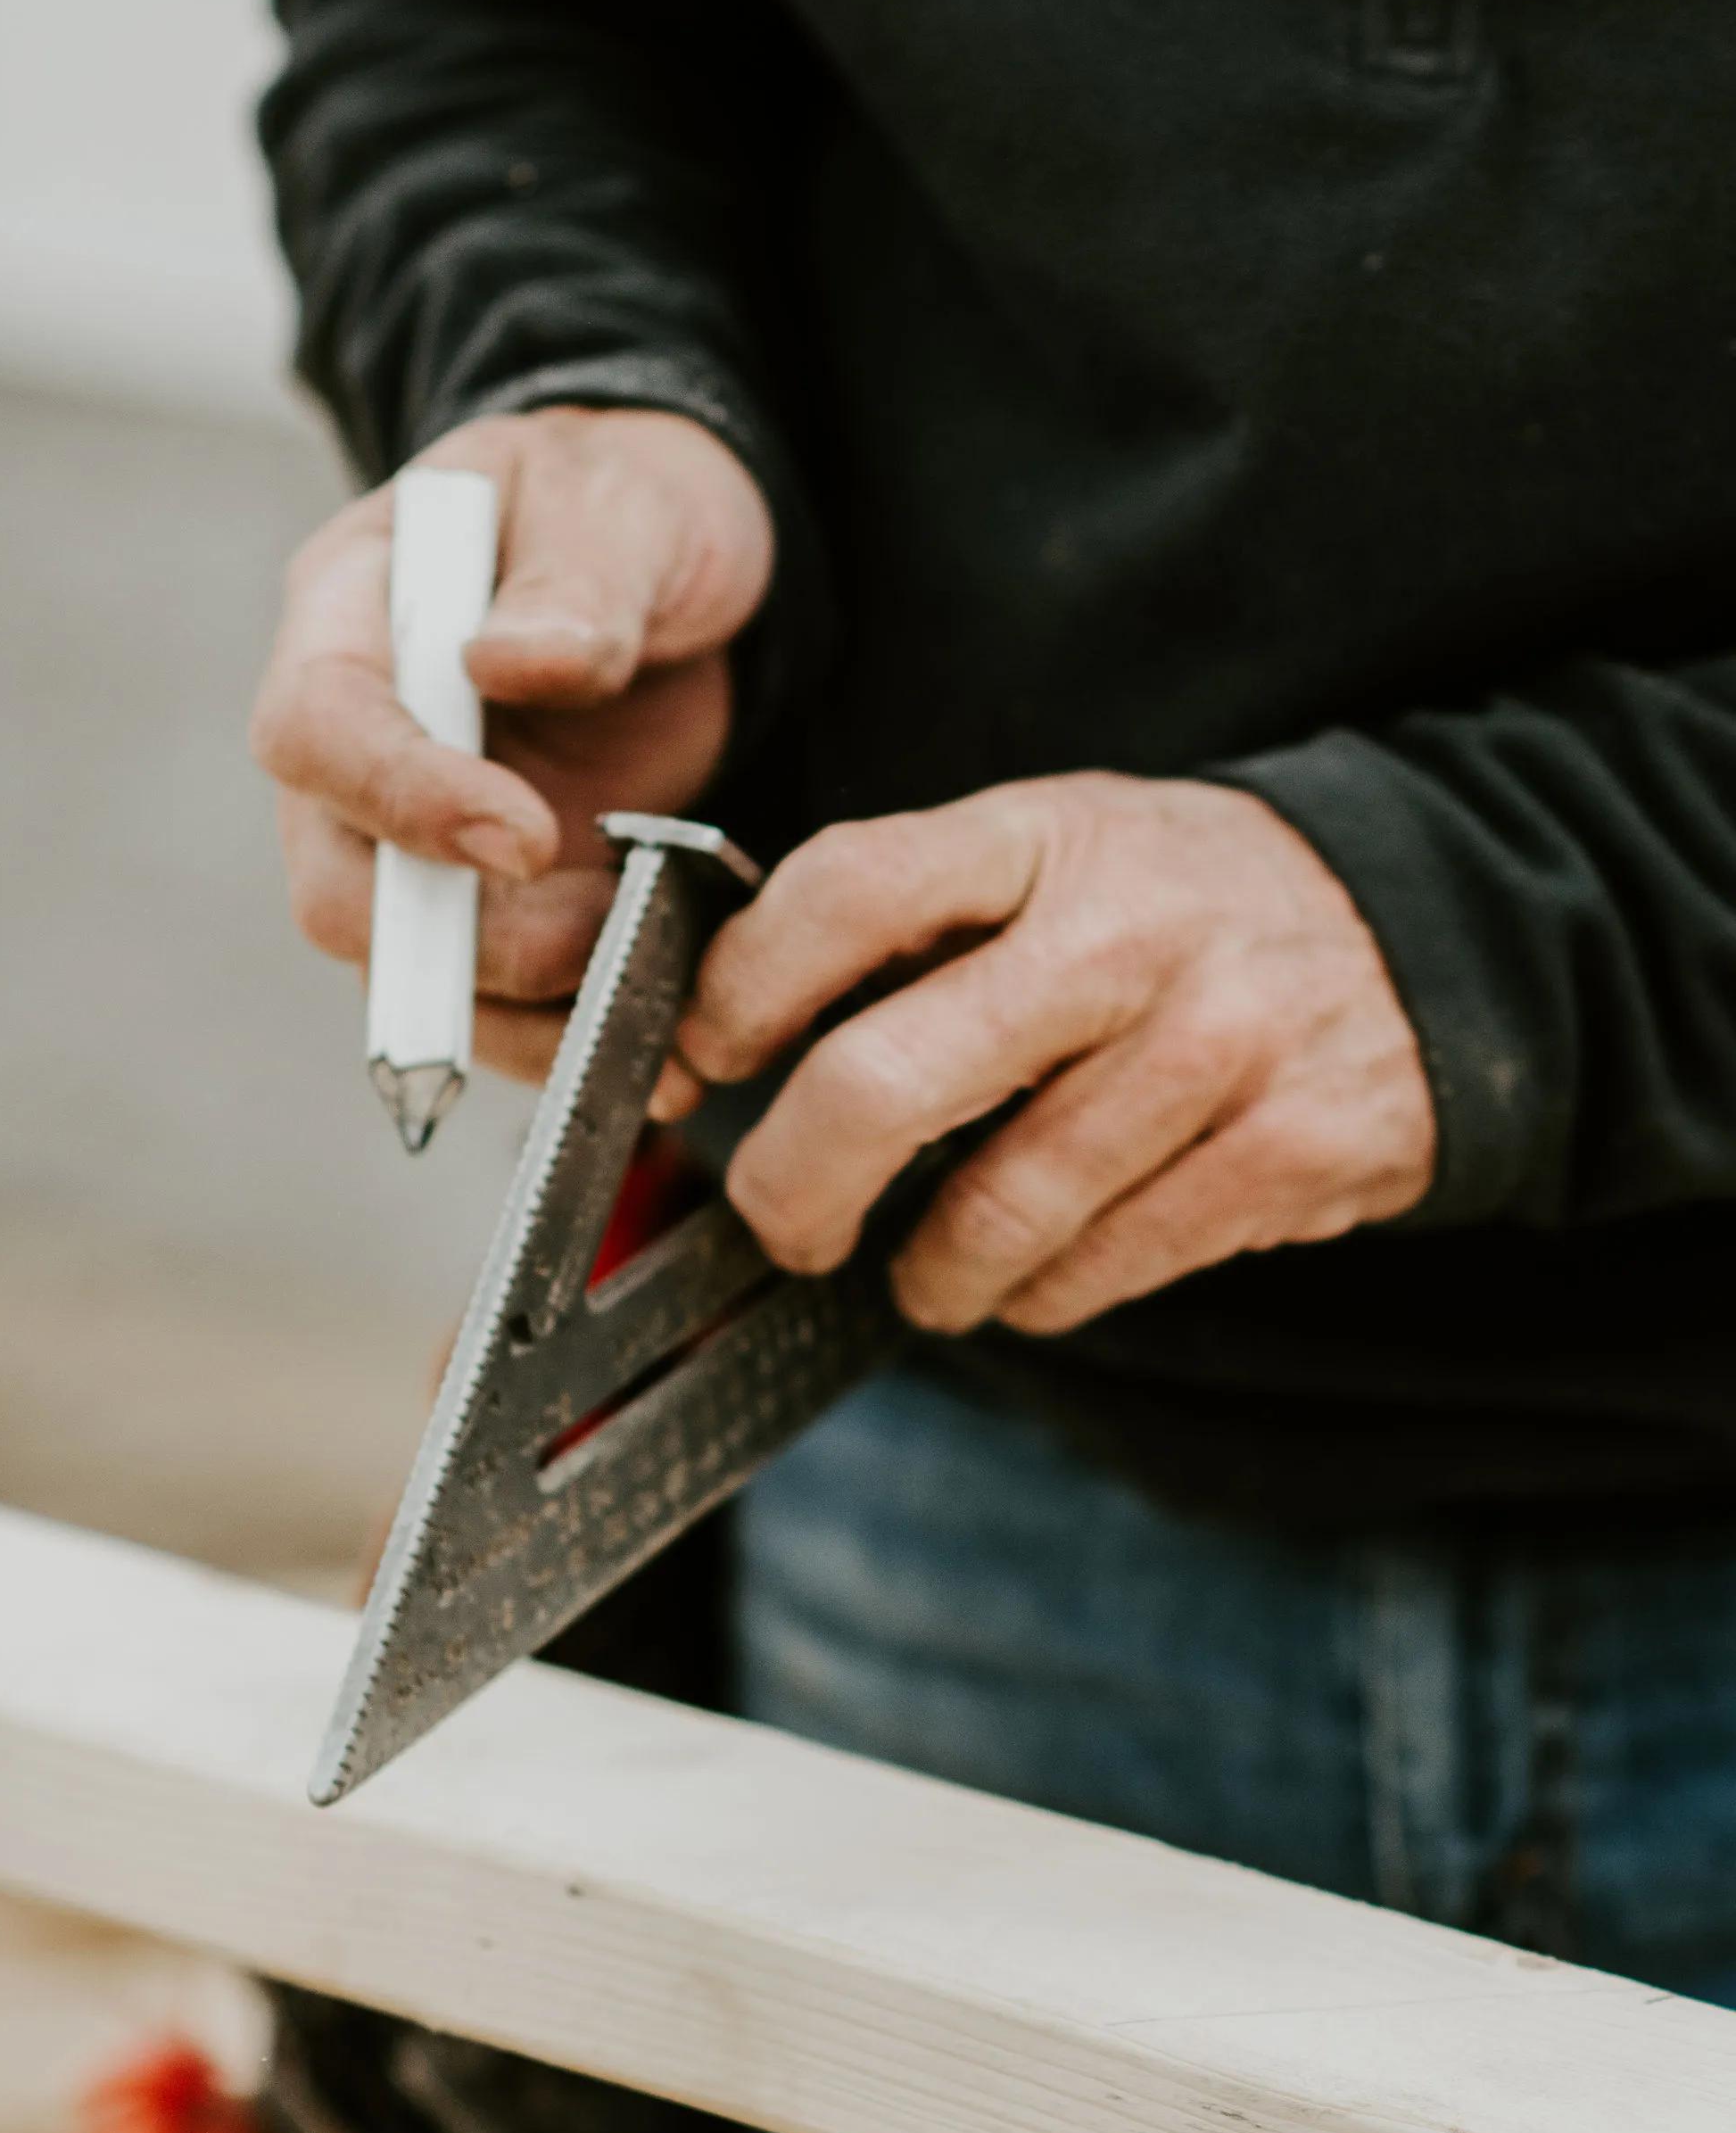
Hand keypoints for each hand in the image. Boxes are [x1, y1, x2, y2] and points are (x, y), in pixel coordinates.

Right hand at [250, 406, 771, 1088]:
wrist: (679, 566)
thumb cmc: (632, 505)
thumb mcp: (625, 505)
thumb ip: (577, 578)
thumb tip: (508, 662)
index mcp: (354, 612)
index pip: (315, 730)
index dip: (402, 801)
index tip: (526, 837)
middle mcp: (358, 745)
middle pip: (341, 891)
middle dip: (472, 941)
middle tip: (610, 931)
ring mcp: (413, 841)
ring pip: (418, 979)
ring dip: (529, 1019)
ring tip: (654, 1021)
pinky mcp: (487, 906)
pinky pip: (497, 1004)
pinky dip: (569, 1036)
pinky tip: (660, 1044)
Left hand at [677, 774, 1435, 1331]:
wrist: (1425, 935)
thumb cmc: (1180, 909)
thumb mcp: (1057, 851)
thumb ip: (916, 920)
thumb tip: (724, 1036)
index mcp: (1044, 837)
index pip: (845, 890)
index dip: (742, 990)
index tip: (706, 1059)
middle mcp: (1126, 934)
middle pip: (884, 1083)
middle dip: (794, 1186)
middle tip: (783, 1219)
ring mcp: (1216, 1047)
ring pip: (996, 1214)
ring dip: (932, 1272)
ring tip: (929, 1272)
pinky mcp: (1287, 1152)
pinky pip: (1101, 1269)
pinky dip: (1040, 1296)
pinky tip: (1037, 1274)